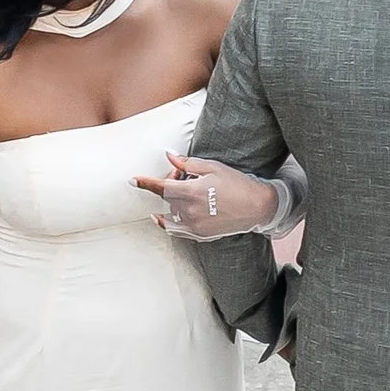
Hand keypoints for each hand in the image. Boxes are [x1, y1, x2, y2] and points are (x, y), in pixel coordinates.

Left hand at [139, 153, 288, 241]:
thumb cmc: (236, 183)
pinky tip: (164, 217)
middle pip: (168, 197)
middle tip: (186, 176)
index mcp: (191, 192)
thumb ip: (187, 164)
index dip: (145, 183)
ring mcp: (194, 226)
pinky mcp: (199, 235)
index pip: (161, 187)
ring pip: (170, 213)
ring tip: (189, 193)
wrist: (257, 207)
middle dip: (171, 184)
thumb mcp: (212, 167)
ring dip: (172, 202)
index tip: (132, 180)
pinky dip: (168, 222)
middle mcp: (189, 211)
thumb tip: (169, 155)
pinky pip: (176, 229)